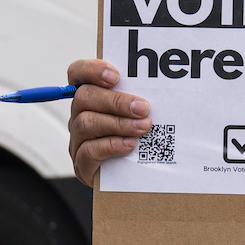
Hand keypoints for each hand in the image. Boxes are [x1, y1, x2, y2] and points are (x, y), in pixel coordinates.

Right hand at [67, 59, 149, 187]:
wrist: (137, 174)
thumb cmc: (142, 136)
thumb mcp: (143, 112)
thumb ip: (143, 97)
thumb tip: (166, 86)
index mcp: (93, 96)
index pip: (78, 73)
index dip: (92, 70)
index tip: (116, 76)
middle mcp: (80, 114)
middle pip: (84, 97)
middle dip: (116, 101)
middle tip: (143, 108)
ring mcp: (79, 139)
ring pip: (86, 123)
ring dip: (118, 123)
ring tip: (143, 128)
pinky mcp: (83, 163)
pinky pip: (88, 150)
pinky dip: (111, 145)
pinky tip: (129, 145)